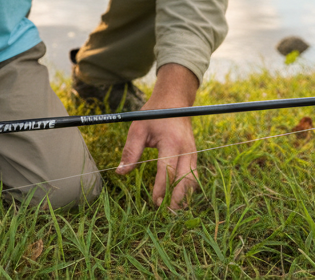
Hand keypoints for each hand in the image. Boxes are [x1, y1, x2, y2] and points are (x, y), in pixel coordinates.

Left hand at [116, 64, 199, 209]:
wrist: (174, 101)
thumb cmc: (153, 114)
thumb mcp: (138, 129)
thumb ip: (130, 151)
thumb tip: (120, 172)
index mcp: (172, 142)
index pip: (167, 170)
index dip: (161, 188)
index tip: (154, 201)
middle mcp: (187, 148)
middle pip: (185, 179)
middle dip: (176, 198)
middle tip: (165, 213)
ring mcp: (193, 152)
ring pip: (193, 179)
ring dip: (184, 196)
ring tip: (173, 210)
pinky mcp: (194, 155)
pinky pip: (193, 175)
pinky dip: (188, 188)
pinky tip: (179, 198)